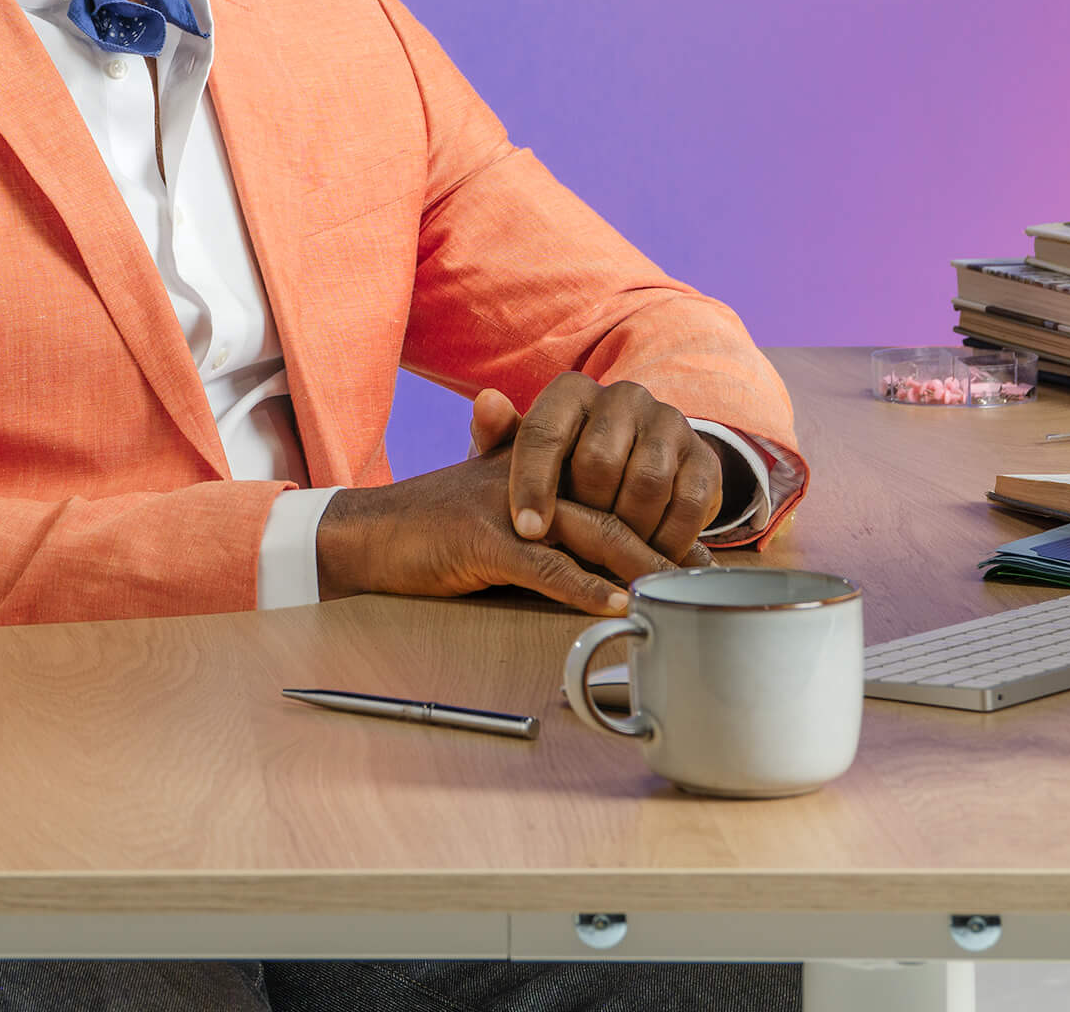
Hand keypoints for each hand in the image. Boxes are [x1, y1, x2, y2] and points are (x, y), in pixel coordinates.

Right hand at [311, 449, 675, 616]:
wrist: (369, 533)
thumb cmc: (437, 526)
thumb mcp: (500, 506)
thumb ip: (550, 515)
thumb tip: (608, 554)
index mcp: (544, 465)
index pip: (615, 486)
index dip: (657, 521)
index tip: (695, 554)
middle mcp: (535, 476)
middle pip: (615, 506)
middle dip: (661, 545)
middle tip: (700, 578)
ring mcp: (510, 505)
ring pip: (590, 531)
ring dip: (637, 564)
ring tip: (673, 592)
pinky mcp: (483, 538)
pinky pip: (544, 565)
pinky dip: (582, 587)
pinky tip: (614, 604)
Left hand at [469, 375, 724, 562]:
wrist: (634, 467)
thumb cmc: (562, 469)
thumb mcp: (521, 457)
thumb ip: (497, 436)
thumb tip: (486, 402)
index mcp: (573, 392)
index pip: (545, 432)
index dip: (532, 484)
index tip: (527, 531)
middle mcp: (624, 396)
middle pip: (598, 460)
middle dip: (584, 513)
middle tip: (575, 546)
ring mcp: (669, 423)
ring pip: (646, 481)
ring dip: (627, 530)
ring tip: (610, 556)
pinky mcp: (705, 457)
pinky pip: (689, 503)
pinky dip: (667, 539)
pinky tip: (648, 557)